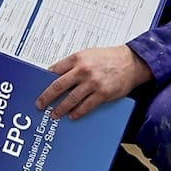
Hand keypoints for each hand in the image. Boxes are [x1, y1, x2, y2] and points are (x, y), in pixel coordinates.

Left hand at [35, 45, 152, 119]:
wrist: (132, 62)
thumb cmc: (110, 58)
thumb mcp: (89, 54)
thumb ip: (74, 64)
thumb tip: (58, 76)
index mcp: (78, 58)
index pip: (55, 70)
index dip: (45, 80)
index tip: (38, 87)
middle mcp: (83, 70)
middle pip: (58, 86)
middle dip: (47, 97)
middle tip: (40, 104)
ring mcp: (92, 82)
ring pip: (70, 99)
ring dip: (60, 108)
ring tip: (54, 114)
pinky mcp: (102, 93)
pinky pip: (86, 106)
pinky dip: (77, 112)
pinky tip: (72, 115)